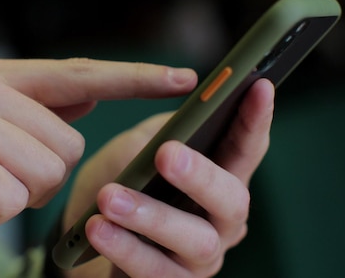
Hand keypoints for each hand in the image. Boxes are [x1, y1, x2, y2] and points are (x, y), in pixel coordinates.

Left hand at [64, 79, 274, 277]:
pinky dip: (124, 249)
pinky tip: (98, 228)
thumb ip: (157, 136)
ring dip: (151, 216)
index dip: (255, 120)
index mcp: (217, 181)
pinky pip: (154, 273)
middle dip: (201, 176)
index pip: (245, 149)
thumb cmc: (120, 186)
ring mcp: (196, 259)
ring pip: (194, 241)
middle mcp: (218, 222)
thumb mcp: (135, 151)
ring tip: (110, 196)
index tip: (259, 86)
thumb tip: (170, 130)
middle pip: (231, 201)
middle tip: (167, 153)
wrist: (84, 240)